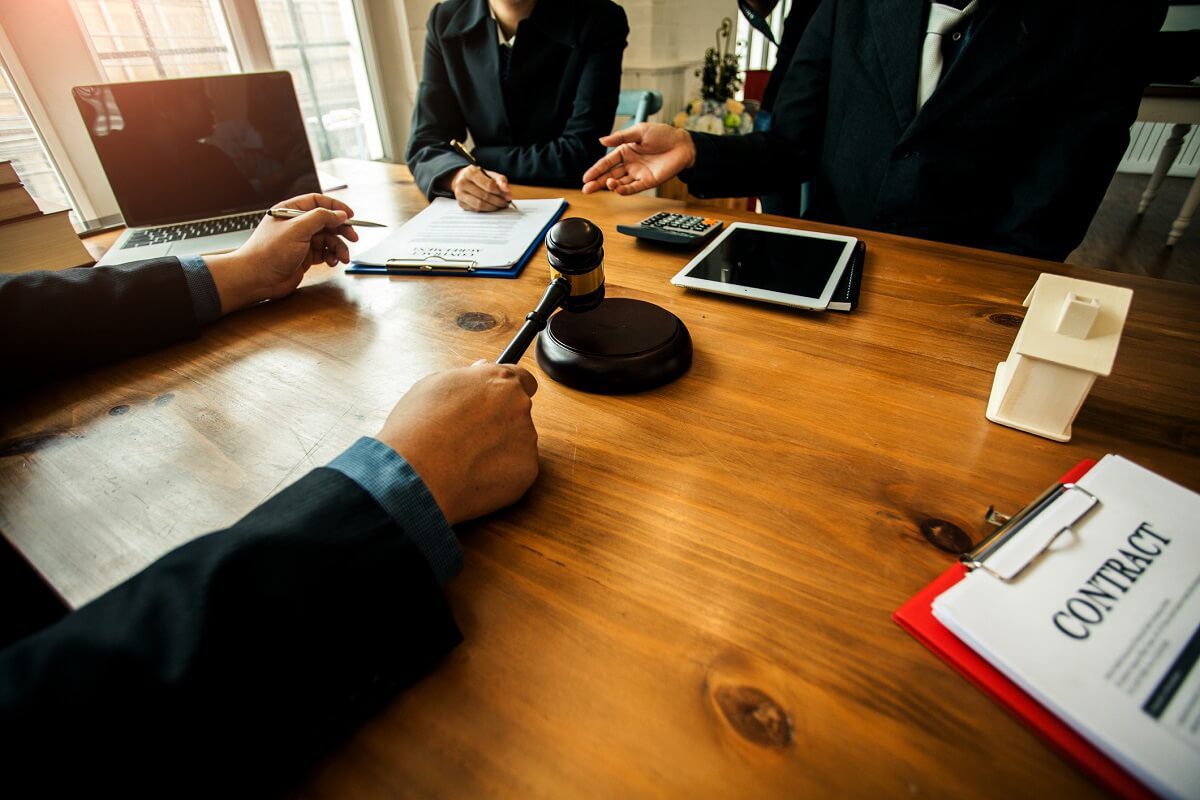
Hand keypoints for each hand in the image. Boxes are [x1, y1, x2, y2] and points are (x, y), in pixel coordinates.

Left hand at [205, 193, 358, 313]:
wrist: (256, 279)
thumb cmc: (269, 252)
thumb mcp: (297, 229)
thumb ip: (321, 218)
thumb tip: (340, 214)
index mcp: (290, 211)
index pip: (318, 202)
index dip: (335, 207)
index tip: (350, 215)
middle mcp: (297, 225)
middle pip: (326, 221)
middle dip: (341, 229)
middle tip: (354, 237)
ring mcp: (301, 241)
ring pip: (328, 239)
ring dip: (339, 247)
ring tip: (343, 257)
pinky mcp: (305, 257)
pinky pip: (325, 253)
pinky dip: (332, 257)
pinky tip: (333, 262)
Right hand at [375, 361, 539, 525]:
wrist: (415, 472)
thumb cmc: (417, 428)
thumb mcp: (435, 386)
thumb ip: (468, 378)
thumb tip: (480, 370)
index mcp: (499, 380)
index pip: (523, 380)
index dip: (507, 394)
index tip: (497, 404)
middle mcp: (519, 404)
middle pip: (518, 414)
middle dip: (499, 424)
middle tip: (469, 438)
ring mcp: (526, 437)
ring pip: (518, 444)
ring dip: (499, 450)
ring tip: (465, 459)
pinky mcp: (527, 469)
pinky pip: (517, 470)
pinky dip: (500, 475)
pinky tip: (474, 475)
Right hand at [450, 165, 511, 211]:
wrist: (463, 179)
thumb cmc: (479, 177)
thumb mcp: (490, 174)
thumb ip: (500, 180)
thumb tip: (507, 190)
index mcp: (470, 172)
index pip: (488, 185)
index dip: (500, 192)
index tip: (508, 196)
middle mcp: (462, 183)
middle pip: (484, 196)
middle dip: (498, 201)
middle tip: (505, 203)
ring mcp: (459, 194)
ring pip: (479, 205)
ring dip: (492, 207)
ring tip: (500, 206)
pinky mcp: (461, 203)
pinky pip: (476, 210)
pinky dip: (486, 210)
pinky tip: (492, 207)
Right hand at [581, 123, 696, 194]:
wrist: (682, 144)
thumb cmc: (662, 134)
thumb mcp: (639, 131)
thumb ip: (620, 137)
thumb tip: (602, 140)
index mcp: (625, 151)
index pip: (607, 162)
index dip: (596, 170)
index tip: (585, 177)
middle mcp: (630, 164)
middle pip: (610, 175)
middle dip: (597, 182)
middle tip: (586, 188)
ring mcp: (638, 174)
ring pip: (619, 183)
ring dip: (610, 185)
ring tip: (605, 184)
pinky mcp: (647, 182)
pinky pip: (633, 188)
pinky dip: (624, 190)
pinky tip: (616, 189)